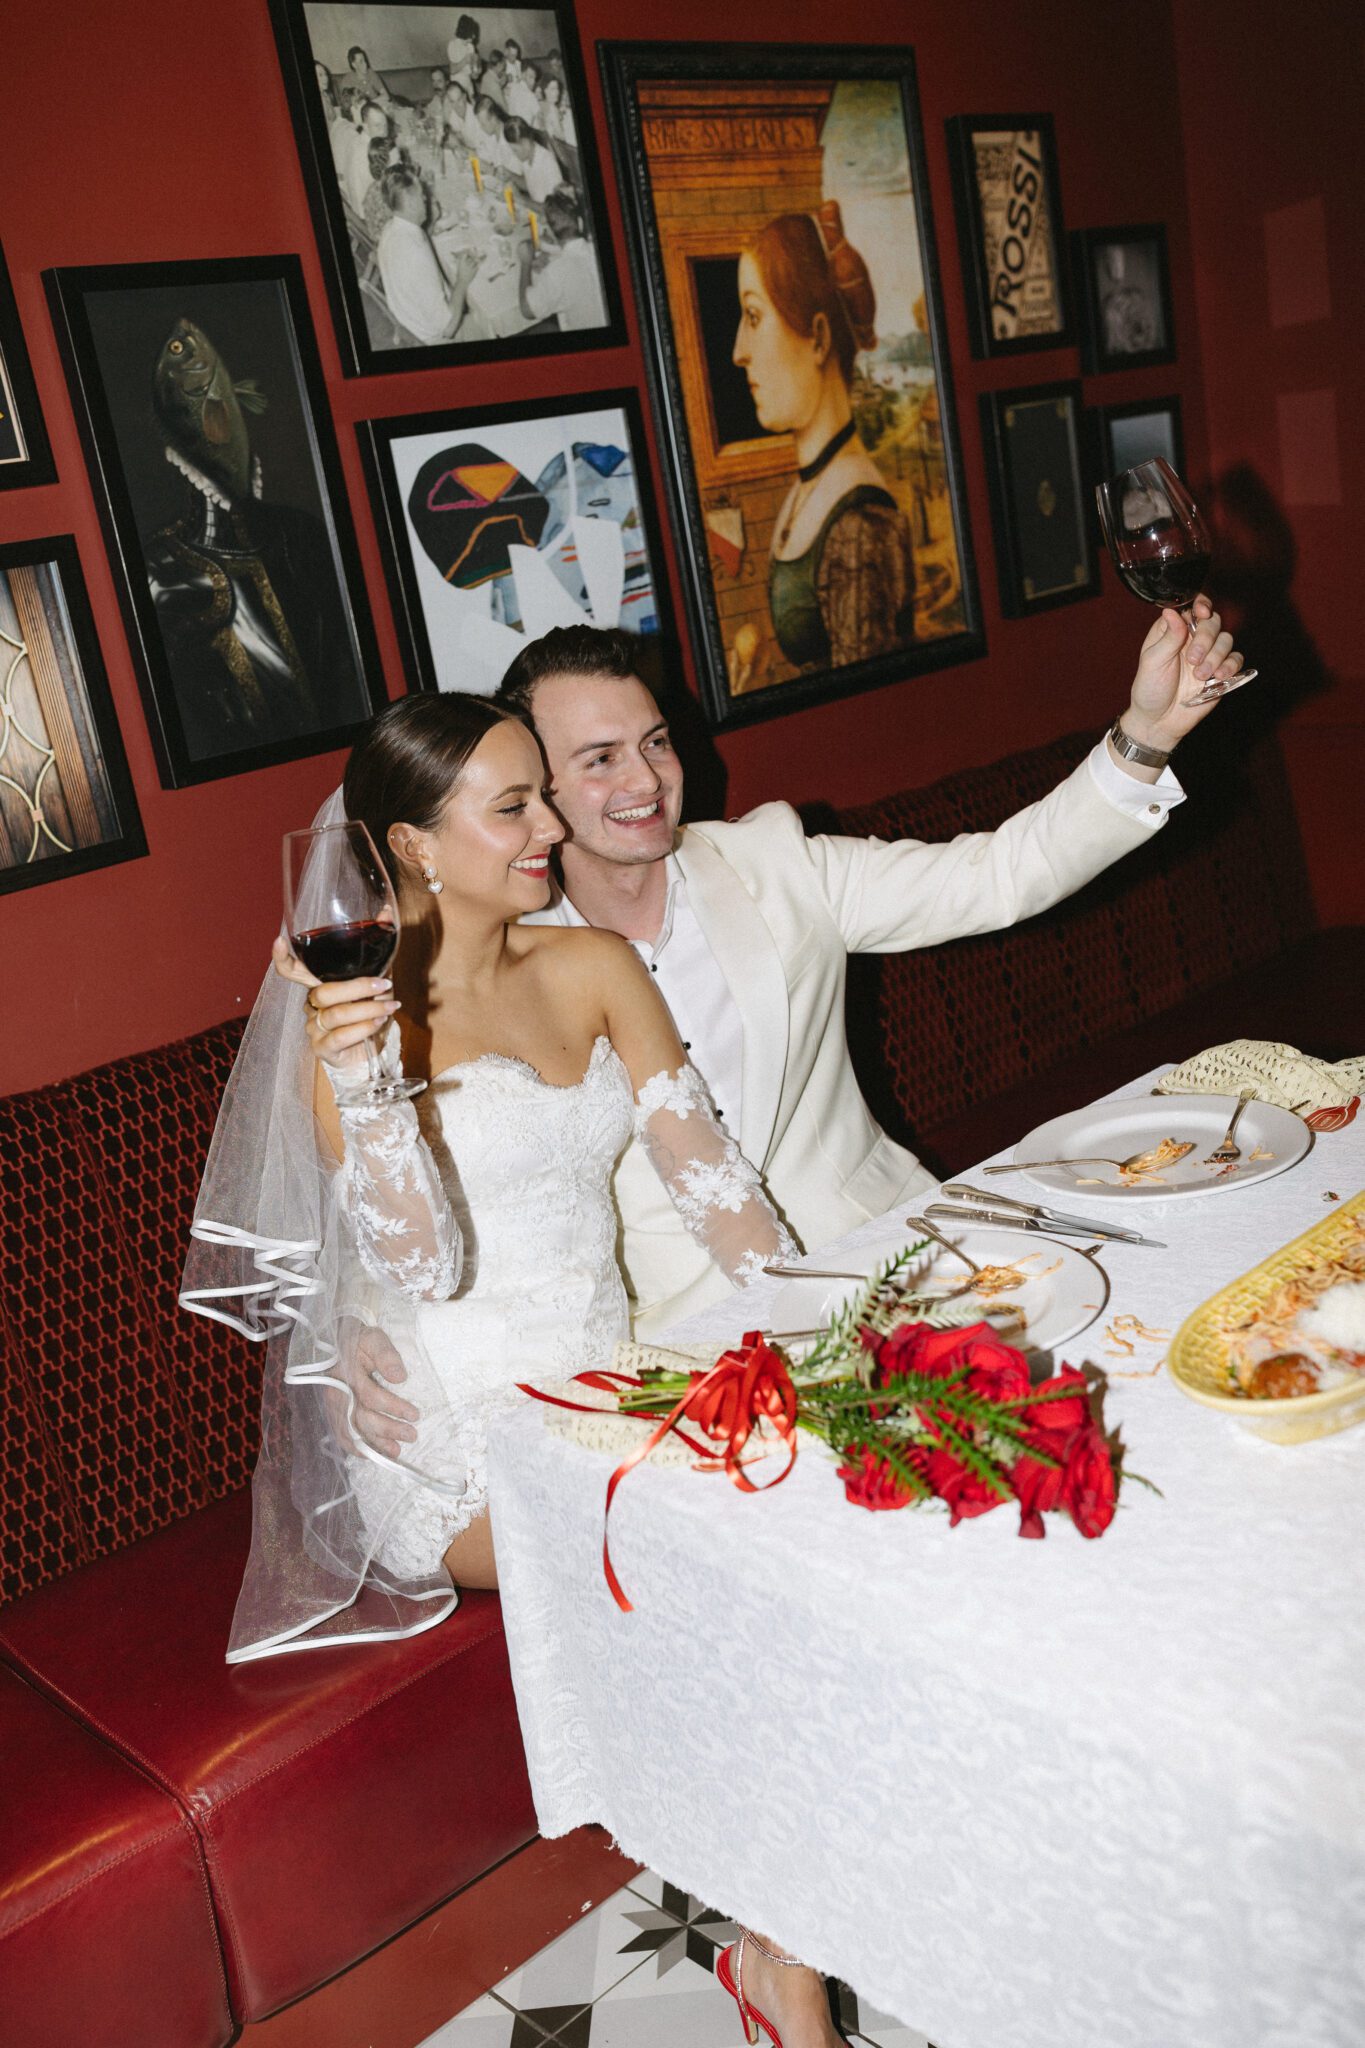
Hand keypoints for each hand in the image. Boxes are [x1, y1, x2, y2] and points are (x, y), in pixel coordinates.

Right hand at [271, 933, 398, 1073]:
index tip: (280, 941)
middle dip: (357, 987)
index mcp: (318, 985)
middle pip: (324, 992)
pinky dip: (363, 1028)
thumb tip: (386, 913)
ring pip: (336, 1014)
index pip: (291, 970)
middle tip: (385, 985)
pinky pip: (340, 1036)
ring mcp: (314, 1028)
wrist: (372, 1053)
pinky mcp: (323, 1049)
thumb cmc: (368, 1012)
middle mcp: (311, 1005)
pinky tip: (378, 1023)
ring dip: (368, 1009)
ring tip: (390, 1006)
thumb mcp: (376, 980)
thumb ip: (377, 952)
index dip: (282, 958)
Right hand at [328, 1321, 417, 1459]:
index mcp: (347, 1373)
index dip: (393, 1407)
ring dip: (374, 1443)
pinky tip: (371, 1454)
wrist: (338, 1343)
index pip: (370, 1396)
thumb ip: (386, 1355)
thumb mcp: (375, 1339)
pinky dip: (355, 1447)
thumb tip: (400, 1377)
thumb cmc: (360, 1341)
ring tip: (396, 1451)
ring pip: (352, 1430)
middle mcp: (337, 1392)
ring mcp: (333, 1405)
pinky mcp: (334, 1413)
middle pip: (361, 1418)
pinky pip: (341, 1435)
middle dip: (387, 1429)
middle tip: (412, 1435)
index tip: (415, 1414)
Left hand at [1122, 596, 1244, 752]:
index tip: (1202, 613)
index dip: (1201, 605)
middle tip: (1193, 659)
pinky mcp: (1220, 671)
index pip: (1192, 609)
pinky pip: (1236, 659)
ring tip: (1199, 675)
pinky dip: (1230, 665)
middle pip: (1213, 622)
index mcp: (1173, 631)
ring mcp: (1208, 655)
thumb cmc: (1150, 689)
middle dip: (1207, 638)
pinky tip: (1217, 677)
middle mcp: (1192, 639)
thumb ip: (1168, 636)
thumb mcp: (1153, 661)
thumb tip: (1172, 610)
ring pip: (1226, 640)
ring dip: (1216, 656)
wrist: (1159, 721)